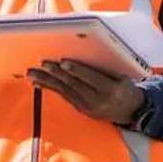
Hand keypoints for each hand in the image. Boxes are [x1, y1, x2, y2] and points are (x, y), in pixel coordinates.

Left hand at [27, 60, 144, 124]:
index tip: (63, 62)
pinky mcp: (80, 109)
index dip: (77, 70)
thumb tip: (85, 50)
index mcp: (110, 89)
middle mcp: (96, 100)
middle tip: (43, 63)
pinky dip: (49, 88)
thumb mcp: (122, 76)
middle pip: (73, 84)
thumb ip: (105, 67)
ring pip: (63, 90)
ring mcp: (86, 106)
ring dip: (46, 81)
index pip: (91, 78)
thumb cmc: (125, 86)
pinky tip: (37, 82)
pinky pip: (62, 96)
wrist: (130, 111)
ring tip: (31, 73)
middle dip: (56, 73)